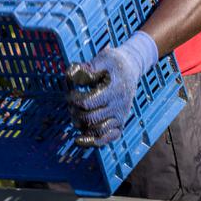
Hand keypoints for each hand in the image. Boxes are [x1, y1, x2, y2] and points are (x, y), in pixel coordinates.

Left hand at [66, 31, 158, 146]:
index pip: (88, 103)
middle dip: (75, 112)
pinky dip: (92, 142)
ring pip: (97, 131)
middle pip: (90, 118)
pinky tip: (79, 140)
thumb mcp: (103, 58)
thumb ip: (87, 68)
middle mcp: (119, 107)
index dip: (74, 99)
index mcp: (114, 91)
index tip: (69, 92)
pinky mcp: (120, 124)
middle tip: (70, 102)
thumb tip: (70, 75)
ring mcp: (120, 117)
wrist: (131, 69)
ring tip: (74, 113)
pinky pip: (107, 139)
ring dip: (80, 125)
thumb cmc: (114, 63)